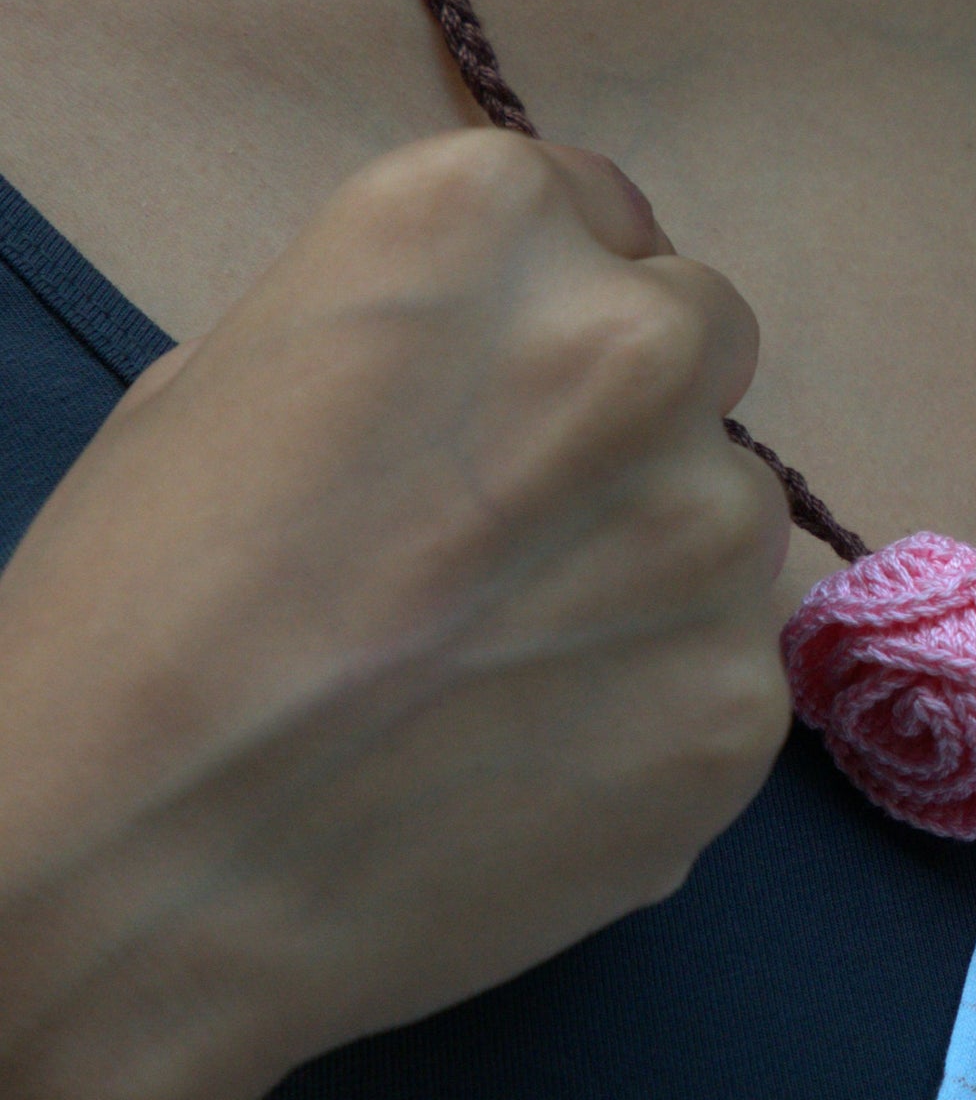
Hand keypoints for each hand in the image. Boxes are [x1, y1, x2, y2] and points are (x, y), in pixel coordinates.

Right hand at [0, 130, 790, 1099]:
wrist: (111, 877)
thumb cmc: (134, 604)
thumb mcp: (249, 373)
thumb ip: (437, 325)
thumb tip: (537, 346)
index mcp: (492, 223)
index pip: (608, 223)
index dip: (552, 320)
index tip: (499, 403)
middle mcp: (639, 344)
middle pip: (697, 346)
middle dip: (626, 420)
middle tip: (508, 535)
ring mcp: (712, 527)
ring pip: (724, 516)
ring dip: (651, 566)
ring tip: (503, 672)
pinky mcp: (741, 697)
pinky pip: (723, 666)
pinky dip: (655, 705)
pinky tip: (531, 767)